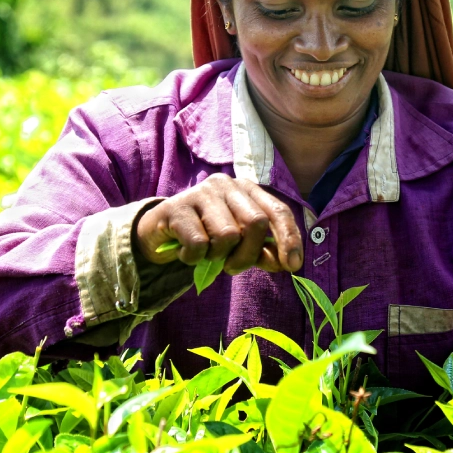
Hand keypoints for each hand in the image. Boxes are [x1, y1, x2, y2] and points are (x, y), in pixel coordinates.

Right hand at [135, 174, 303, 274]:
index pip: (278, 211)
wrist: (159, 231)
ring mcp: (202, 192)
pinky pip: (199, 244)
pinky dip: (194, 258)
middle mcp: (227, 184)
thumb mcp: (238, 244)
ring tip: (205, 255)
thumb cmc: (206, 236)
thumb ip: (262, 251)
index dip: (290, 239)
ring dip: (218, 257)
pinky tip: (186, 252)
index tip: (293, 266)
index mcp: (247, 189)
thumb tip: (283, 263)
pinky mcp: (178, 207)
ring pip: (228, 235)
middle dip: (249, 255)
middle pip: (256, 223)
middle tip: (233, 269)